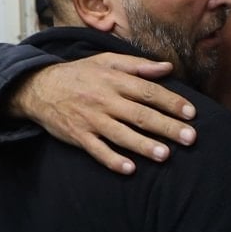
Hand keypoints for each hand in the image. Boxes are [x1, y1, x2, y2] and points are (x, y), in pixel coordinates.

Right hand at [7, 53, 196, 173]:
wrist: (39, 87)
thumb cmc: (79, 74)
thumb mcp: (106, 61)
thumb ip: (138, 65)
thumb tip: (167, 68)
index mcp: (114, 81)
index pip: (149, 92)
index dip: (171, 102)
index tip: (191, 113)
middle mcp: (105, 100)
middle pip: (140, 115)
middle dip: (166, 127)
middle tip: (190, 138)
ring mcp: (91, 120)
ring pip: (121, 135)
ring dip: (143, 145)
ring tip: (165, 155)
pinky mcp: (79, 136)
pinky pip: (97, 151)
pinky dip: (112, 160)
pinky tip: (130, 170)